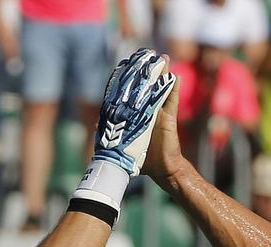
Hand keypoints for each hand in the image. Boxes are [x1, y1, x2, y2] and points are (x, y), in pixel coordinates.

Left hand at [92, 49, 176, 183]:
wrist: (161, 170)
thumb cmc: (142, 159)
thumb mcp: (122, 146)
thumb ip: (111, 134)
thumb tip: (96, 125)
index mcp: (137, 113)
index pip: (132, 91)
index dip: (129, 77)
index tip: (126, 63)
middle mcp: (148, 109)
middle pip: (146, 85)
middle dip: (145, 69)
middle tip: (145, 53)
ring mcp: (159, 112)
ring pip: (160, 88)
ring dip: (162, 73)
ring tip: (162, 58)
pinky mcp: (169, 118)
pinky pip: (171, 100)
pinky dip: (173, 88)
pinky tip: (174, 76)